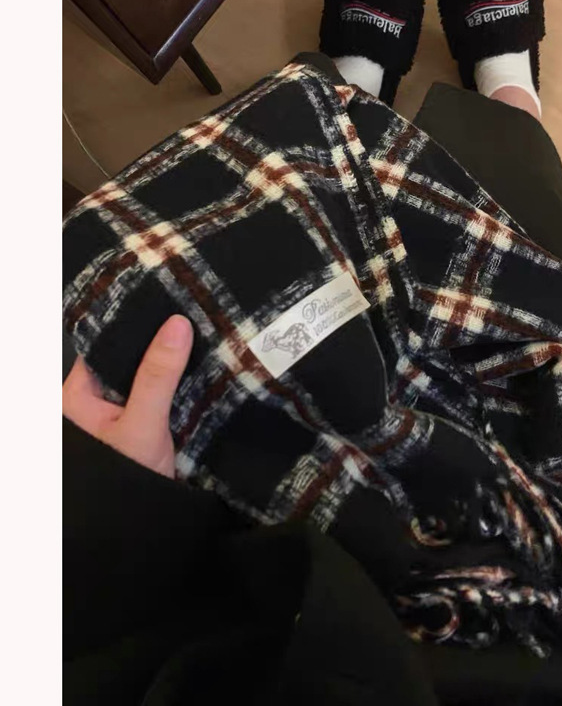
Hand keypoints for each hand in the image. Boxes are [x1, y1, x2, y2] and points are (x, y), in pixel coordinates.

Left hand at [63, 315, 193, 477]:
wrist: (137, 535)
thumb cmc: (123, 482)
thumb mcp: (142, 423)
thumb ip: (157, 375)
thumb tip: (177, 324)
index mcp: (78, 395)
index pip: (106, 344)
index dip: (135, 323)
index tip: (166, 300)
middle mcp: (98, 402)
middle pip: (131, 360)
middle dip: (162, 343)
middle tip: (196, 314)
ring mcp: (124, 416)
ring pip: (151, 379)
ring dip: (176, 366)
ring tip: (207, 335)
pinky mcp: (147, 430)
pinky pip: (165, 398)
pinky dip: (183, 387)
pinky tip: (208, 372)